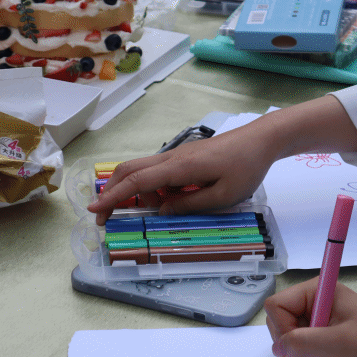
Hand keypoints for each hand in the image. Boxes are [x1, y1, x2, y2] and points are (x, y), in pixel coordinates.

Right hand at [88, 97, 356, 223]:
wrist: (260, 139)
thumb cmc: (246, 168)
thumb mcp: (223, 196)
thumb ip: (189, 204)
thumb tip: (160, 211)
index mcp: (180, 168)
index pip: (138, 183)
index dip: (114, 197)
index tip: (95, 210)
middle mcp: (172, 158)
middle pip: (130, 172)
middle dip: (112, 193)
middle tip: (103, 217)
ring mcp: (176, 156)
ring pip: (141, 171)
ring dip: (133, 192)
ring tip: (144, 212)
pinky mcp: (182, 157)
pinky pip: (157, 172)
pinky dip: (149, 187)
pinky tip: (165, 201)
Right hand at [265, 279, 356, 356]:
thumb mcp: (340, 342)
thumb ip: (303, 342)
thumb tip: (278, 348)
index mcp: (317, 291)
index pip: (277, 305)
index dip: (282, 327)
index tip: (302, 344)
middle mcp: (314, 302)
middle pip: (278, 319)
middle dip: (289, 340)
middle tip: (314, 352)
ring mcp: (318, 319)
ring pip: (286, 334)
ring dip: (297, 350)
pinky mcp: (323, 336)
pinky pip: (298, 345)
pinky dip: (303, 356)